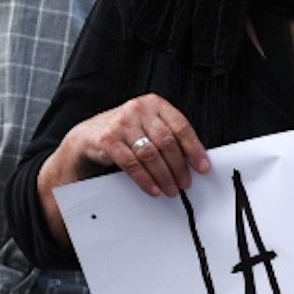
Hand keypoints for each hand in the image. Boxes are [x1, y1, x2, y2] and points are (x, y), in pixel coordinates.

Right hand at [60, 93, 209, 197]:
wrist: (90, 135)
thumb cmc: (126, 131)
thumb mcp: (148, 124)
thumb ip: (168, 134)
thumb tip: (193, 160)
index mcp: (154, 104)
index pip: (181, 126)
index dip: (194, 149)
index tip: (203, 166)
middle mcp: (139, 110)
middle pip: (167, 142)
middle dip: (179, 167)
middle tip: (185, 182)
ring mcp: (122, 124)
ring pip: (150, 155)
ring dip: (164, 176)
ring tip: (171, 189)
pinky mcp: (109, 140)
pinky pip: (132, 164)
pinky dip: (146, 180)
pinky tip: (154, 188)